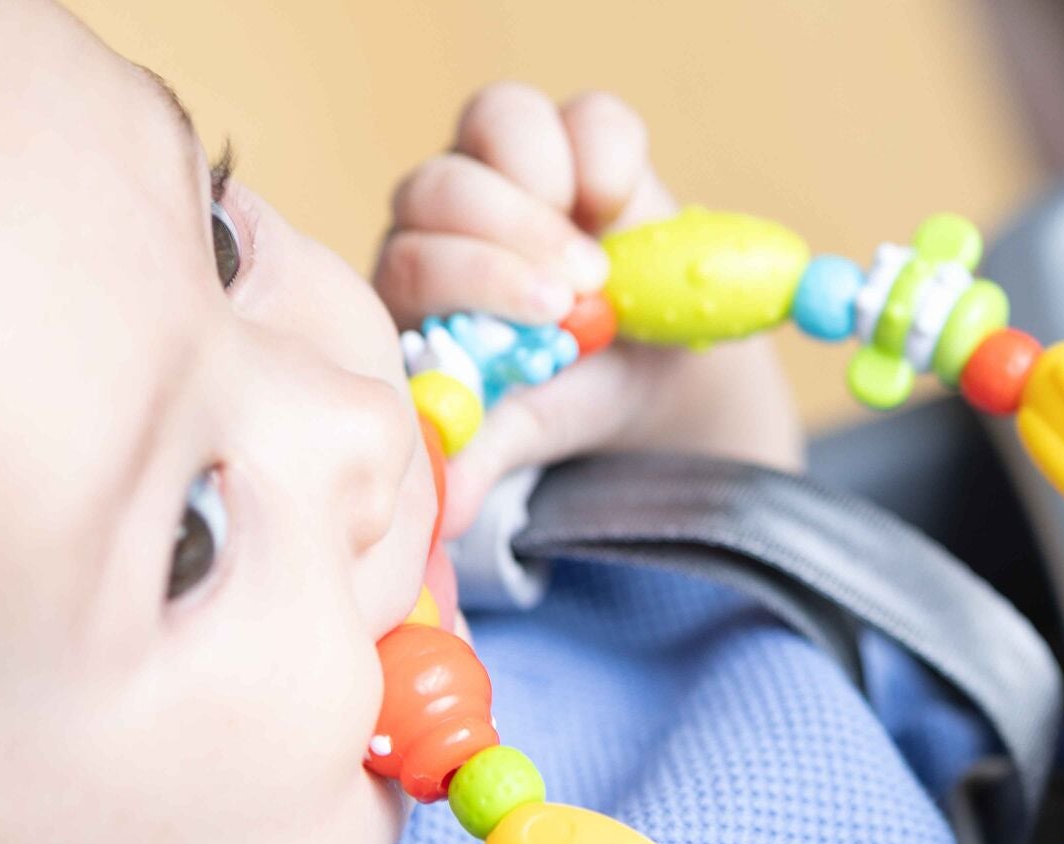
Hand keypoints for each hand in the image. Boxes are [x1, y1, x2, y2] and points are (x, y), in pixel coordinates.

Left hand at [377, 83, 803, 534]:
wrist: (652, 372)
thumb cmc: (569, 396)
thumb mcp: (532, 425)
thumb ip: (485, 449)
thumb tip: (448, 506)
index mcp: (414, 285)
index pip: (411, 254)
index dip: (471, 278)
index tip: (546, 317)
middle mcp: (447, 213)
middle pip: (442, 184)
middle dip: (511, 237)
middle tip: (578, 291)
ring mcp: (512, 165)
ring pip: (499, 121)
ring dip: (548, 187)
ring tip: (600, 259)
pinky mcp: (581, 137)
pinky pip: (586, 116)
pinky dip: (608, 153)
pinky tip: (623, 207)